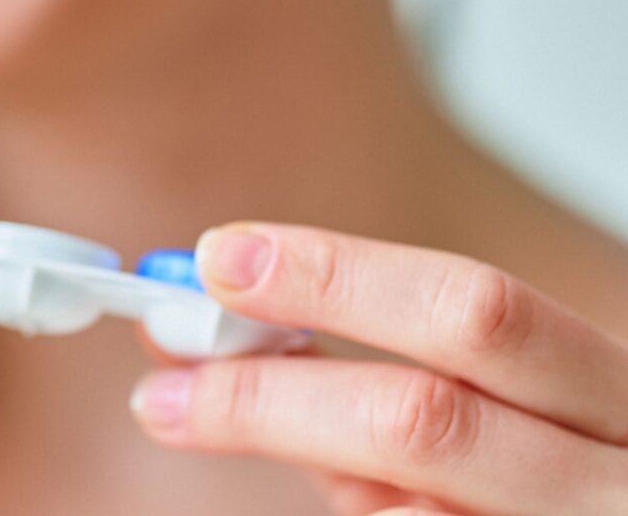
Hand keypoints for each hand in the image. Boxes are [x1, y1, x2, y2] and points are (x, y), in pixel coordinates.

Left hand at [127, 222, 627, 514]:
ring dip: (284, 460)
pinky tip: (318, 494)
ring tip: (186, 419)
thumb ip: (373, 394)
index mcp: (614, 395)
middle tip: (170, 356)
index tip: (220, 259)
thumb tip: (223, 341)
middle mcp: (618, 482)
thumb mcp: (496, 432)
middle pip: (423, 419)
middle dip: (272, 387)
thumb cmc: (548, 496)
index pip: (478, 312)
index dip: (339, 277)